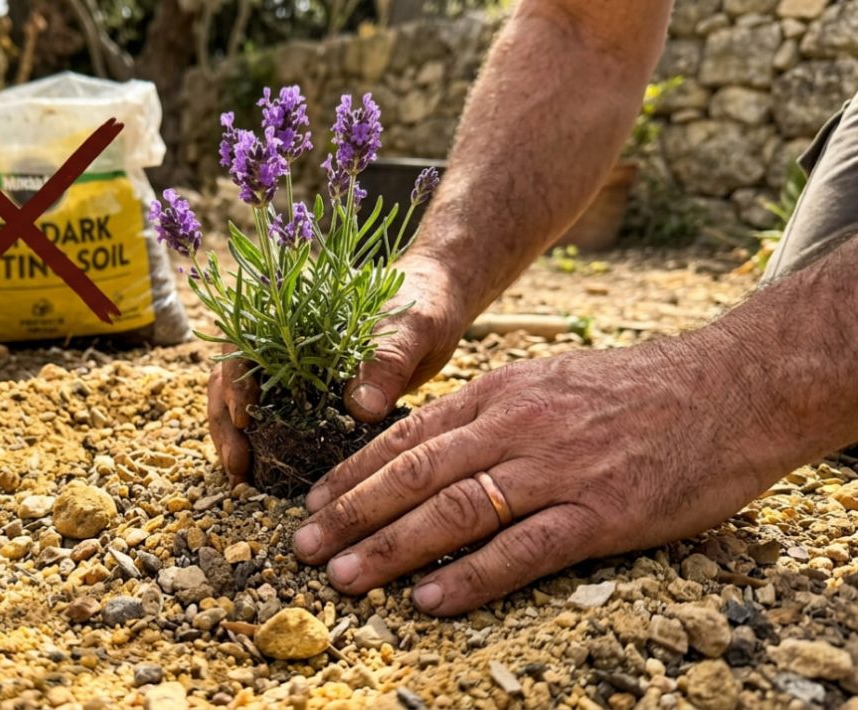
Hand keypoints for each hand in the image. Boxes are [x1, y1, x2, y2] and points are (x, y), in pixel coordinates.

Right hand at [207, 253, 468, 483]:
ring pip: (246, 399)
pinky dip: (263, 443)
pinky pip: (275, 417)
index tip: (245, 415)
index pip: (245, 341)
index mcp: (297, 312)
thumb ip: (386, 361)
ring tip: (241, 476)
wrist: (439, 304)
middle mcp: (285, 339)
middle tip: (237, 466)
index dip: (235, 378)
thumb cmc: (423, 302)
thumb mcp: (412, 327)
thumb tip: (361, 408)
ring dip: (236, 436)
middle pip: (233, 375)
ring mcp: (294, 367)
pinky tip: (262, 473)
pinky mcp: (311, 393)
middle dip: (227, 421)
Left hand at [292, 337, 779, 615]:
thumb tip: (425, 442)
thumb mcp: (548, 380)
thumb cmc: (634, 389)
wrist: (728, 388)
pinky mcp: (601, 513)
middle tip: (305, 547)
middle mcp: (517, 428)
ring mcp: (557, 470)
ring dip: (391, 548)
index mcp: (501, 394)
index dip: (354, 473)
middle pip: (415, 475)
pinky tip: (431, 598)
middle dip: (352, 514)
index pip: (408, 437)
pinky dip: (472, 576)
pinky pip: (523, 550)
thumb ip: (488, 412)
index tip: (315, 503)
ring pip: (455, 512)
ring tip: (346, 578)